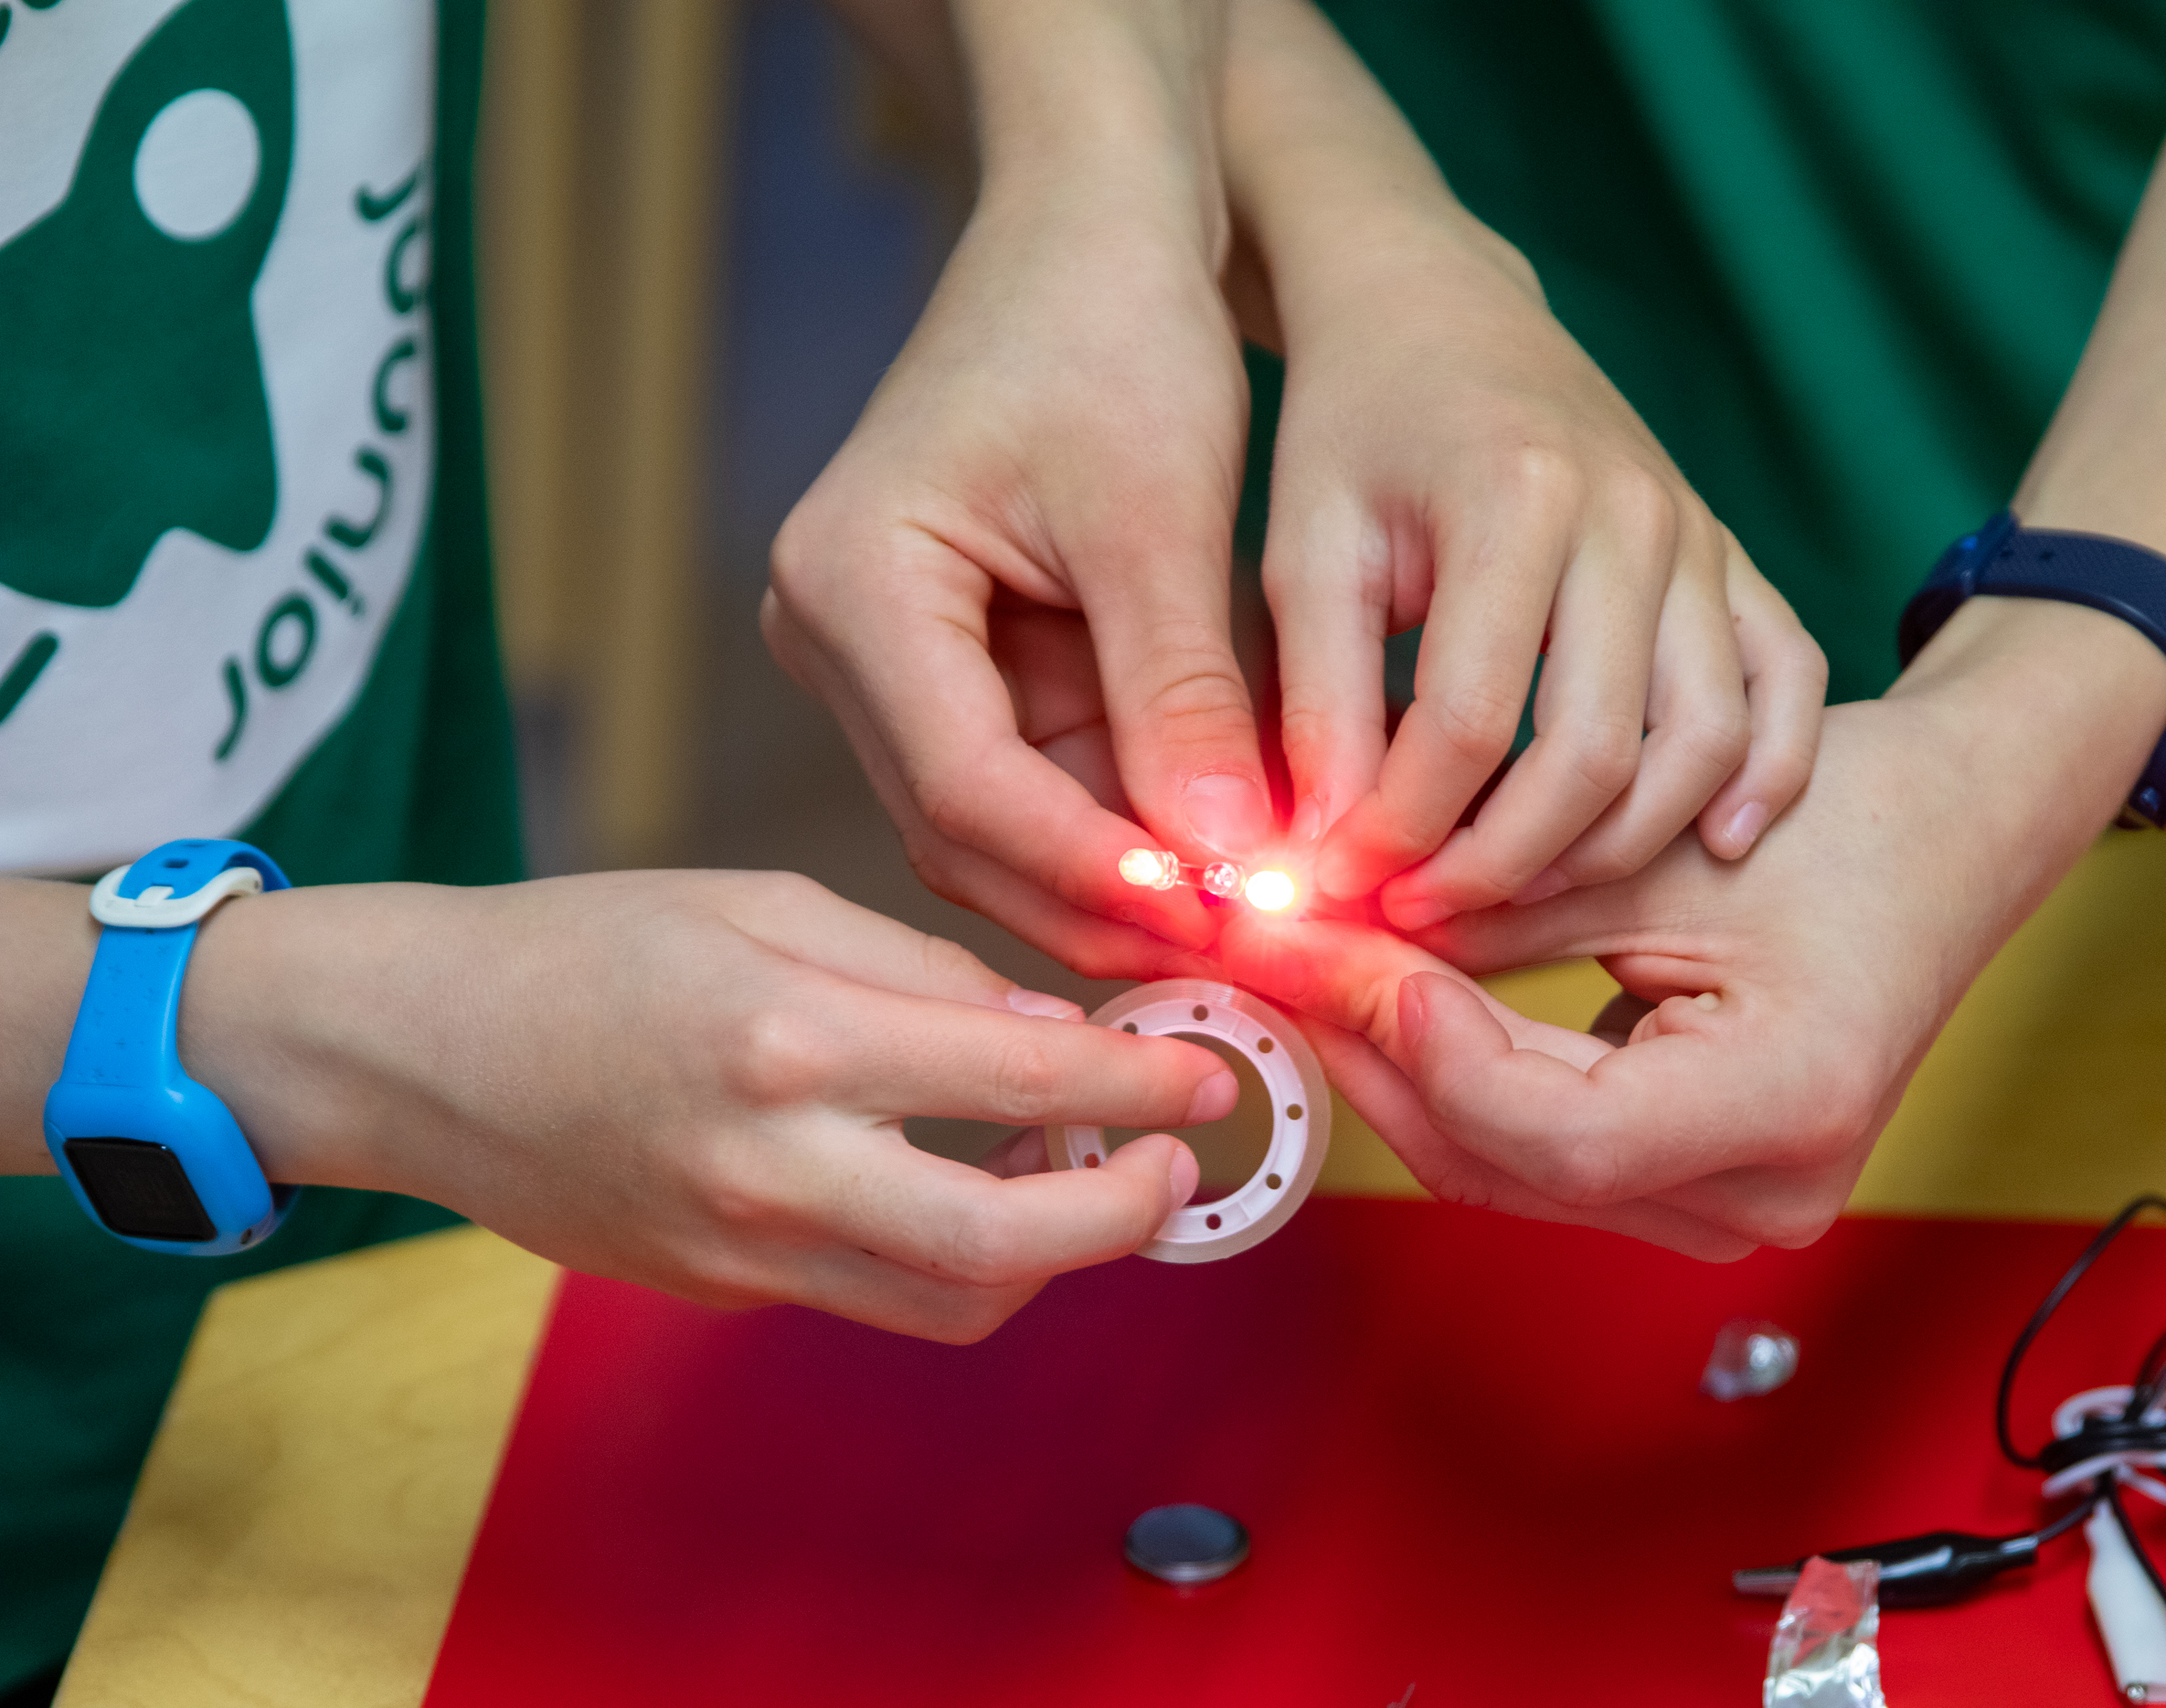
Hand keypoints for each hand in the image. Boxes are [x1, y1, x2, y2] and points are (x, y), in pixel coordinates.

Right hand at [179, 871, 1236, 1341]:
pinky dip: (954, 1254)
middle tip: (1172, 1164)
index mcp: (789, 1036)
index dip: (1140, 1084)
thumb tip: (1050, 1033)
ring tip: (1079, 1169)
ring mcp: (743, 1247)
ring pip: (951, 1302)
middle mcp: (772, 1164)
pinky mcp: (723, 1287)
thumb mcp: (764, 900)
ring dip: (1048, 1253)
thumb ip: (919, 970)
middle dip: (1123, 1216)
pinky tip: (971, 1180)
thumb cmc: (585, 945)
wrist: (418, 1049)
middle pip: (1003, 1247)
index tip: (1208, 1072)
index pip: (1018, 1080)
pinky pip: (876, 1292)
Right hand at [766, 64, 1270, 979]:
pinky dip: (1138, 825)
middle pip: (973, 833)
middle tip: (1264, 961)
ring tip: (1269, 925)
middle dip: (1122, 900)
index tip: (1229, 924)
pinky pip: (1046, 785)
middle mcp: (837, 639)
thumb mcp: (1161, 517)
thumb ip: (1185, 699)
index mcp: (852, 584)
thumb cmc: (1115, 327)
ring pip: (1011, 830)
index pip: (968, 786)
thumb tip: (1231, 876)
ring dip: (1137, 877)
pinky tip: (1237, 860)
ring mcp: (887, 665)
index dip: (1101, 868)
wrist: (1094, 229)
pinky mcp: (953, 673)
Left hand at [1220, 0, 1824, 931]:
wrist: (1441, 310)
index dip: (1401, 830)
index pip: (1468, 725)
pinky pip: (1788, 685)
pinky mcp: (1734, 557)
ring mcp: (1701, 537)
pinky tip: (1715, 846)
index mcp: (1517, 499)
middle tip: (1423, 914)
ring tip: (1520, 899)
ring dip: (1618, 848)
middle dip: (1503, 865)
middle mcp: (1634, 516)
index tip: (1340, 885)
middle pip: (1596, 752)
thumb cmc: (1355, 431)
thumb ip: (1315, 707)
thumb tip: (1322, 859)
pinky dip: (1767, 776)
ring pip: (1703, 740)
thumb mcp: (1303, 553)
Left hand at [1223, 599, 2165, 1252]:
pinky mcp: (1689, 1186)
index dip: (1430, 1049)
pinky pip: (1530, 1150)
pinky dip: (1445, 1073)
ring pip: (1499, 1166)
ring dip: (1389, 1064)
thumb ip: (1503, 902)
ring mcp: (1727, 1208)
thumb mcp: (1663, 841)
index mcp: (1792, 1107)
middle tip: (1264, 945)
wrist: (1952, 839)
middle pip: (1509, 1161)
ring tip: (1298, 958)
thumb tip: (1329, 922)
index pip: (1562, 1133)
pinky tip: (1376, 992)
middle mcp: (1763, 1196)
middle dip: (1372, 1048)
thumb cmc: (1847, 816)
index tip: (1339, 951)